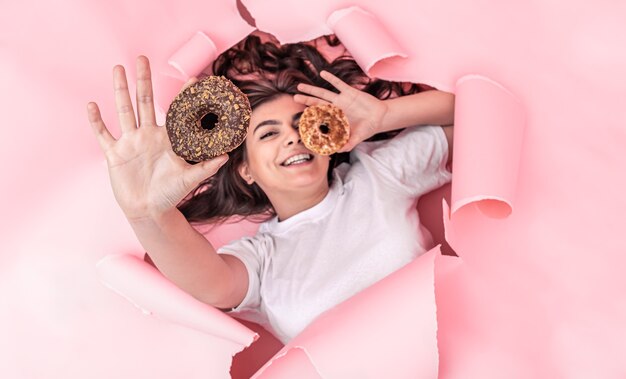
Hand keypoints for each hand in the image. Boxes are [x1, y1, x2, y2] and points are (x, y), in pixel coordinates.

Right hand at [87, 56, 227, 220]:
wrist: (148, 210)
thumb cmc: (170, 195)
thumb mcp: (189, 180)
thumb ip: (206, 167)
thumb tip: (226, 157)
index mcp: (167, 139)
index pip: (176, 112)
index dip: (184, 96)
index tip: (194, 78)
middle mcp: (148, 135)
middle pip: (144, 102)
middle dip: (143, 80)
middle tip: (143, 58)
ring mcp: (130, 142)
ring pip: (124, 110)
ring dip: (120, 90)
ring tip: (118, 69)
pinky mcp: (115, 154)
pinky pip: (104, 134)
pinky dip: (97, 121)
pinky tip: (92, 105)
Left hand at [294, 71, 387, 151]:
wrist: (380, 117)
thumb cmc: (368, 128)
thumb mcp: (358, 137)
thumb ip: (349, 143)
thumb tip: (338, 151)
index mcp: (336, 120)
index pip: (320, 117)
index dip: (311, 116)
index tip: (300, 115)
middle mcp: (336, 109)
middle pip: (317, 103)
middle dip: (306, 100)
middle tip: (294, 97)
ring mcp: (342, 100)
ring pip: (323, 93)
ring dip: (312, 89)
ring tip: (300, 86)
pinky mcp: (350, 92)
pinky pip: (339, 84)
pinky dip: (331, 79)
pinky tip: (322, 73)